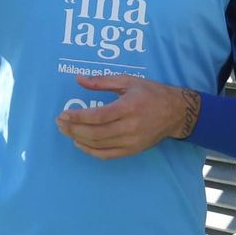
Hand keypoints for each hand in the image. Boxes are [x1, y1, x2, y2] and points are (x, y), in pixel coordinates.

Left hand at [55, 74, 196, 159]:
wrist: (176, 113)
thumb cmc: (151, 93)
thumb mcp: (128, 80)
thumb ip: (102, 81)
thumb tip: (78, 79)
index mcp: (128, 107)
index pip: (98, 116)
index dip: (78, 117)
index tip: (63, 114)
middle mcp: (130, 127)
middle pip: (95, 133)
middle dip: (74, 129)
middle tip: (59, 123)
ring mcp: (132, 142)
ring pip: (100, 145)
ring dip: (79, 140)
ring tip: (66, 131)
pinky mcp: (133, 151)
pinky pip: (108, 155)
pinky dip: (91, 152)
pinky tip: (80, 144)